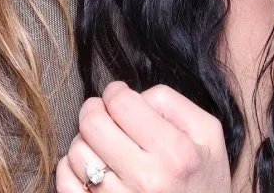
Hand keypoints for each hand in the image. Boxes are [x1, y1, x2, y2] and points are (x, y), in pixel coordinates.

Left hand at [55, 81, 230, 192]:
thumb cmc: (203, 179)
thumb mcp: (207, 134)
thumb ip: (171, 103)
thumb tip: (131, 95)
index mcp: (175, 154)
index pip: (121, 103)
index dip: (116, 92)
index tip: (120, 97)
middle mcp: (147, 180)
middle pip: (92, 124)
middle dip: (95, 111)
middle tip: (106, 116)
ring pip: (77, 152)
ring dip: (86, 142)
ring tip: (104, 147)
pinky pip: (66, 182)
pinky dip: (71, 169)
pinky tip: (92, 167)